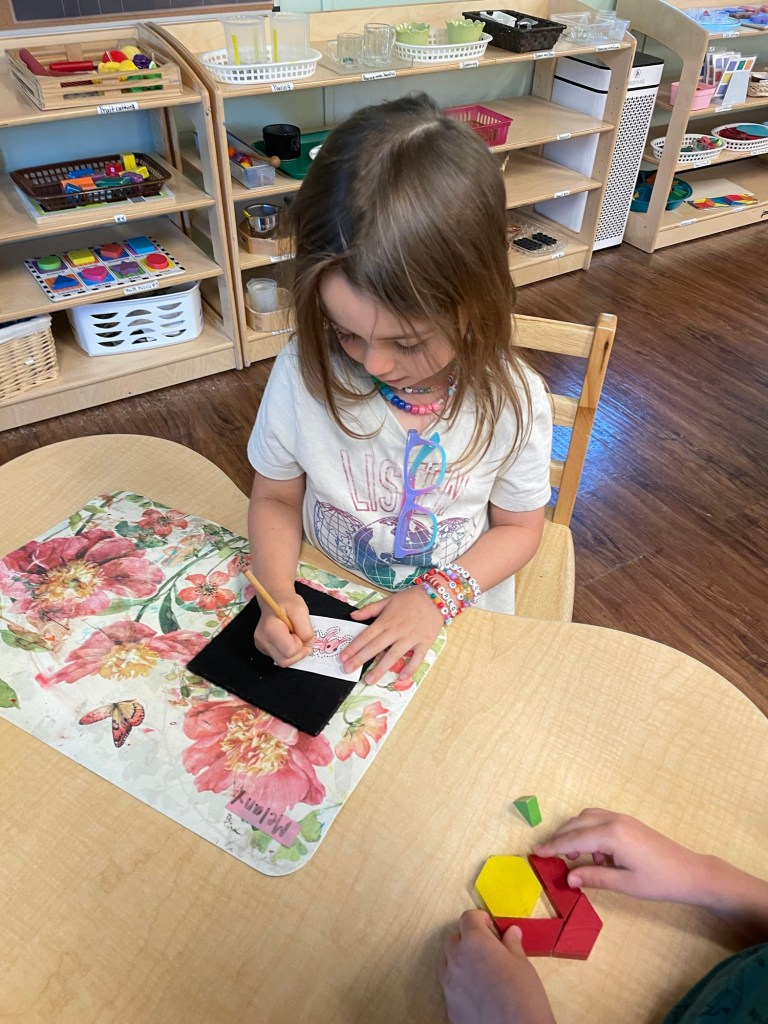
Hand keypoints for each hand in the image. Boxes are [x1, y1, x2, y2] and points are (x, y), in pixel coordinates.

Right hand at [253, 592, 313, 666]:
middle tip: (298, 635)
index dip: (300, 644)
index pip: (290, 651)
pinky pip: (280, 658)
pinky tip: (287, 639)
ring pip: (283, 662)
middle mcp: (262, 640)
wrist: (275, 599)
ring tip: (293, 636)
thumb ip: (306, 630)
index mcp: (270, 629)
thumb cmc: (288, 603)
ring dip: (294, 652)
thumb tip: (307, 645)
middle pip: (285, 661)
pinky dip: (288, 652)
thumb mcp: (301, 610)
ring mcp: (261, 645)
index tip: (299, 631)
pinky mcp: (263, 649)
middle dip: (297, 651)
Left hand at [341, 586, 443, 683]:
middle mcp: (396, 631)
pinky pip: (417, 658)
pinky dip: (410, 668)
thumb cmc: (411, 598)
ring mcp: (410, 638)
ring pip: (393, 655)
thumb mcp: (388, 600)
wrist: (436, 596)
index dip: (354, 647)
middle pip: (375, 647)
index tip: (343, 657)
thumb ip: (370, 609)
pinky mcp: (424, 643)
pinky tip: (401, 678)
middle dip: (360, 659)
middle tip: (348, 670)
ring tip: (369, 680)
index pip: (366, 636)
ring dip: (380, 669)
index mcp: (386, 620)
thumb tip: (353, 616)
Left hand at [440, 911, 555, 1023]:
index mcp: (475, 942)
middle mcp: (456, 959)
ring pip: (448, 961)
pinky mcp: (449, 1005)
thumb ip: (512, 944)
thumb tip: (511, 932)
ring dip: (460, 959)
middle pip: (454, 938)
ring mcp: (449, 983)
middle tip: (487, 947)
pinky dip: (460, 982)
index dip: (479, 918)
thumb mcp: (522, 965)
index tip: (488, 924)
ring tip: (481, 969)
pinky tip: (477, 990)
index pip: (468, 918)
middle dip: (468, 938)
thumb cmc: (523, 998)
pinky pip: (450, 985)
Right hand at [534, 808, 709, 903]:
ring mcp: (622, 818)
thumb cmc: (660, 882)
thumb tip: (568, 878)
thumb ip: (594, 877)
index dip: (553, 846)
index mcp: (612, 835)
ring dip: (575, 834)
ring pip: (587, 818)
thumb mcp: (625, 884)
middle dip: (560, 838)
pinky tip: (596, 854)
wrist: (690, 873)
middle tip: (546, 854)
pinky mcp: (628, 822)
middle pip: (577, 824)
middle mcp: (614, 820)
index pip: (574, 839)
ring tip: (576, 859)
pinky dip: (589, 832)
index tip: (535, 852)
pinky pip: (599, 820)